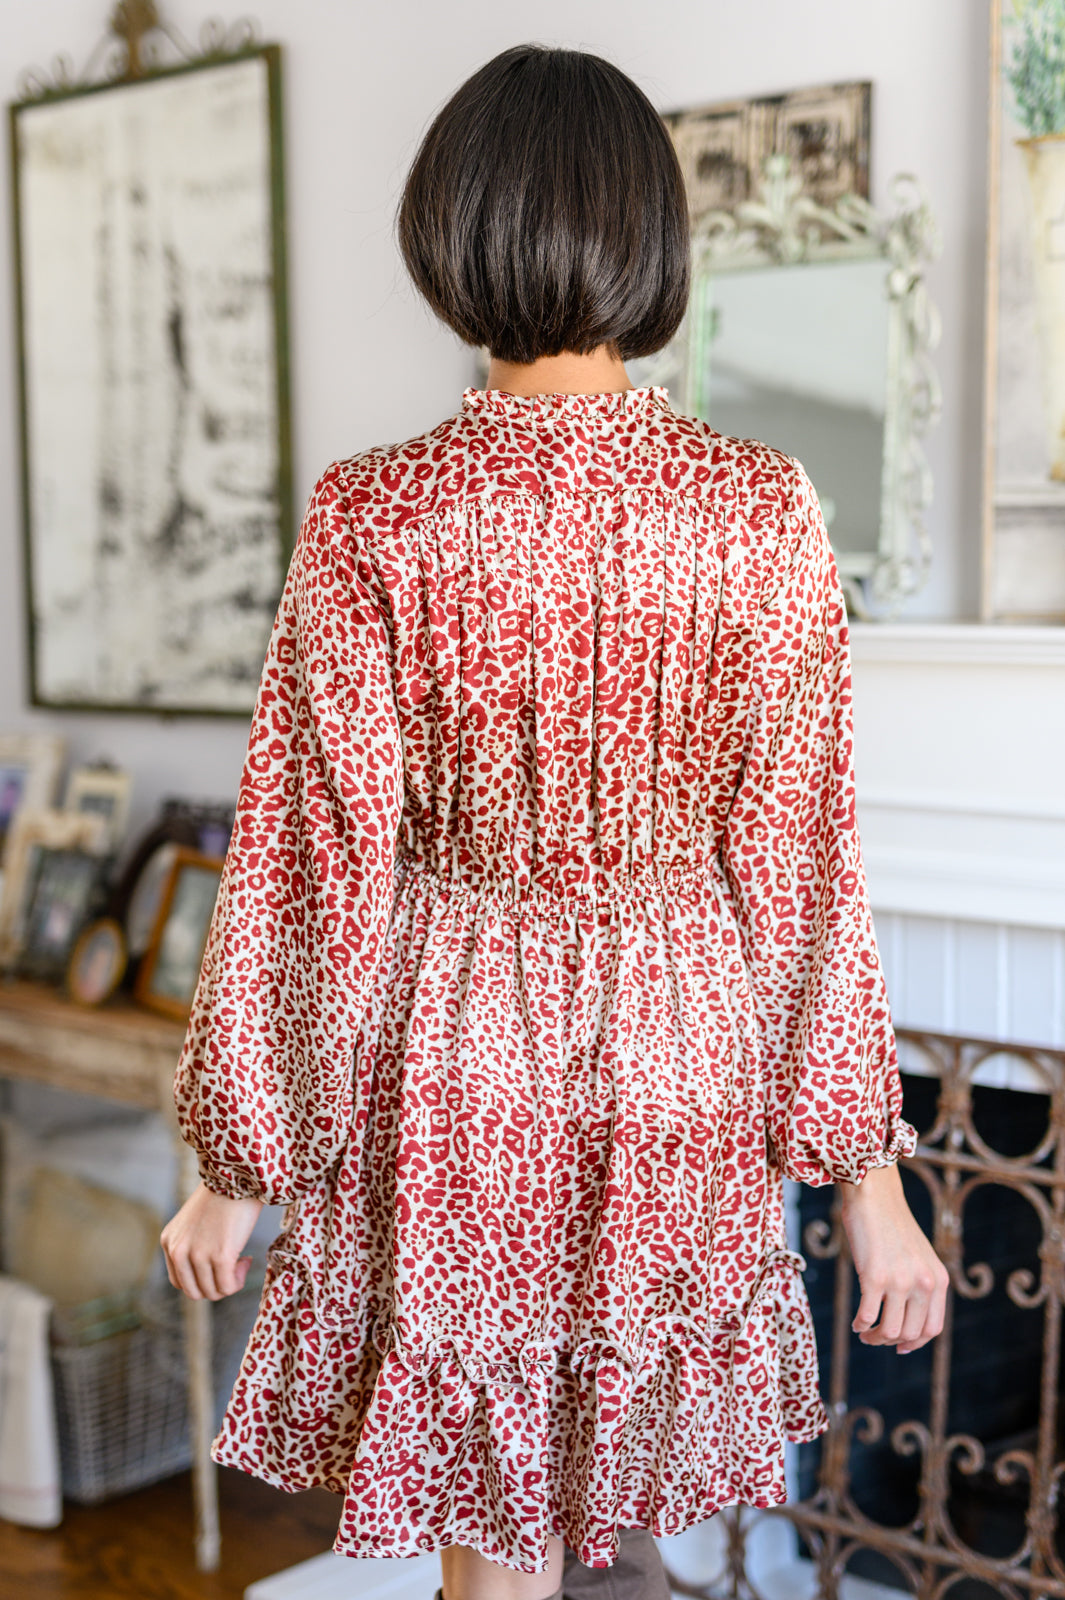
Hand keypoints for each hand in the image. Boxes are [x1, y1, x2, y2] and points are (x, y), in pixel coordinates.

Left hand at [160, 1180, 262, 1300]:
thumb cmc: (222, 1196)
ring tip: (241, 1261)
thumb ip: (191, 1246)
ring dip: (230, 1282)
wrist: (237, 1177)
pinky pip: (228, 1286)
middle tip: (232, 1267)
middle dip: (216, 1286)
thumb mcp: (193, 1223)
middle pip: (195, 1292)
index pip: (179, 1282)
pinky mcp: (219, 1256)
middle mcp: (179, 1251)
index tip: (219, 1265)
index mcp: (169, 1242)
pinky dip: (239, 1279)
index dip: (202, 1280)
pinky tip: (246, 1259)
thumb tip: (207, 1275)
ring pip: (213, 1292)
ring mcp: (198, 1255)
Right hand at [837, 1161, 948, 1353]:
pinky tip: (856, 1322)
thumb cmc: (891, 1224)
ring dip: (874, 1338)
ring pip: (890, 1330)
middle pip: (910, 1334)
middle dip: (890, 1342)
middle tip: (874, 1338)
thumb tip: (907, 1320)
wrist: (875, 1195)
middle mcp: (924, 1283)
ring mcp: (900, 1281)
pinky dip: (860, 1325)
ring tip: (864, 1333)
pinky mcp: (874, 1276)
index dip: (915, 1343)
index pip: (932, 1329)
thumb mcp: (919, 1257)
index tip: (899, 1346)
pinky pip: (867, 1315)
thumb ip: (920, 1284)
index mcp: (938, 1279)